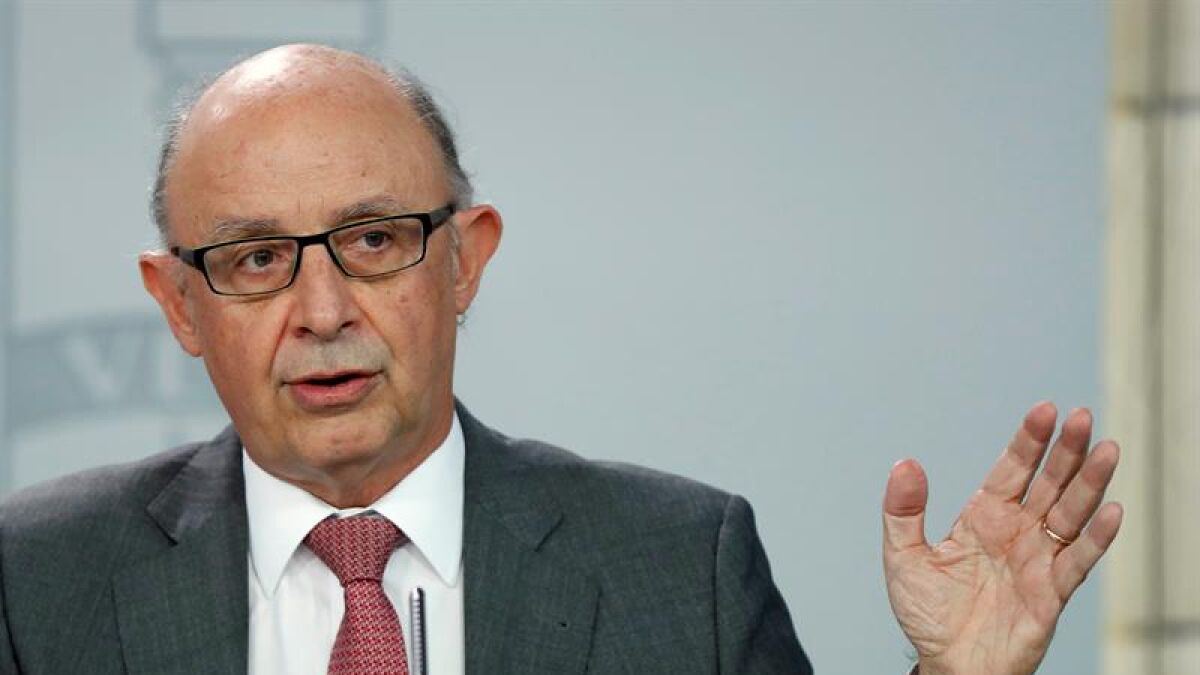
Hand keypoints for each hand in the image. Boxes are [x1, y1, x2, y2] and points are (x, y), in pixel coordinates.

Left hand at [882, 402, 1122, 674]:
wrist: (948, 666)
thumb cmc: (928, 615)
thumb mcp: (904, 556)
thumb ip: (903, 511)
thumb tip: (904, 464)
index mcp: (984, 517)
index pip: (1012, 469)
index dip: (1028, 441)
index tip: (1044, 410)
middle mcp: (1017, 532)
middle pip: (1049, 483)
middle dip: (1066, 451)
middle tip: (1083, 418)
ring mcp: (1038, 560)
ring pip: (1071, 514)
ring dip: (1090, 483)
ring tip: (1107, 450)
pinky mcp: (1052, 593)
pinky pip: (1079, 561)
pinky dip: (1096, 537)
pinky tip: (1110, 510)